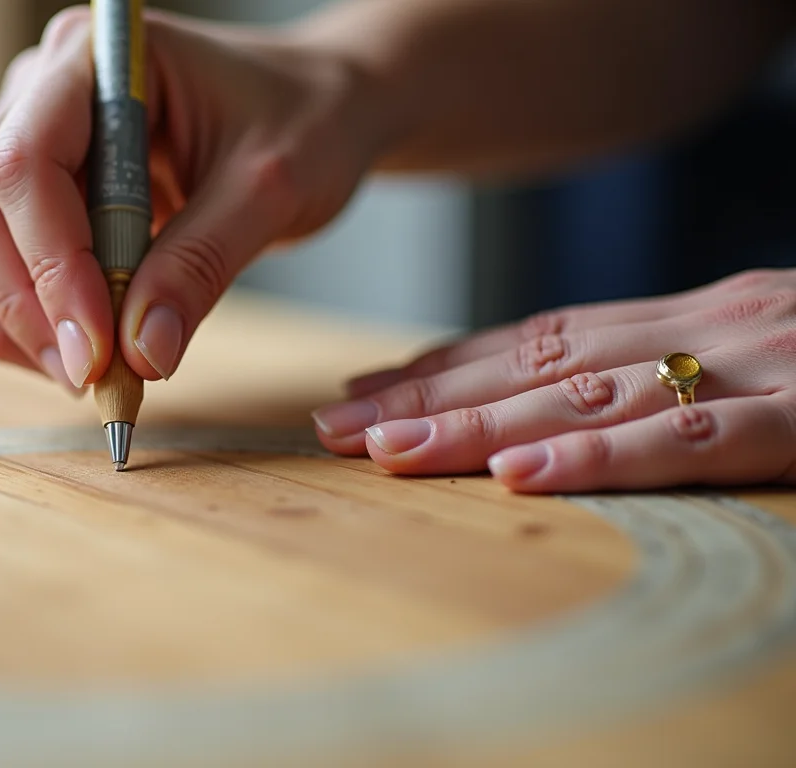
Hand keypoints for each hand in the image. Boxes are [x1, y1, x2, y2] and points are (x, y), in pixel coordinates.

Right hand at [0, 6, 379, 392]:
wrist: (313, 112)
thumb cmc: (303, 122)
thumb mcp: (273, 187)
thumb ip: (202, 263)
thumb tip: (141, 354)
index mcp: (98, 58)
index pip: (26, 159)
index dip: (51, 262)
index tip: (97, 346)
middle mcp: (42, 89)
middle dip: (21, 300)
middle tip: (89, 375)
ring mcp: (26, 138)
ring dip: (7, 319)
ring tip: (85, 375)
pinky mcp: (32, 195)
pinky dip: (13, 321)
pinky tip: (72, 355)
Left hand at [313, 269, 795, 491]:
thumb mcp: (768, 353)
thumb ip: (679, 376)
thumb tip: (575, 413)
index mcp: (689, 318)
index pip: (540, 341)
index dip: (445, 367)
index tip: (364, 392)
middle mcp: (703, 329)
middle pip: (537, 365)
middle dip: (426, 397)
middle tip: (335, 427)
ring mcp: (751, 367)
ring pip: (586, 395)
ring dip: (478, 422)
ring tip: (389, 449)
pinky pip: (688, 439)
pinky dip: (596, 456)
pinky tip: (519, 475)